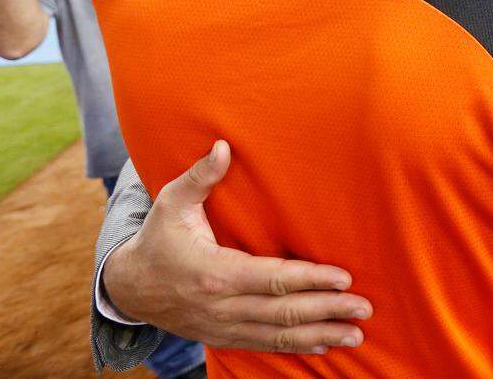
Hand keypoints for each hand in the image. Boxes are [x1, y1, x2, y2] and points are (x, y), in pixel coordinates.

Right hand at [102, 141, 370, 352]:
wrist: (129, 288)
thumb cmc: (158, 239)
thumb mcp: (171, 203)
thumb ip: (201, 176)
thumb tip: (223, 146)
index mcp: (215, 273)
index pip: (273, 279)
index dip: (311, 279)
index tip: (343, 278)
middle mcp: (222, 306)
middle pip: (283, 312)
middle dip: (327, 310)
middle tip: (363, 308)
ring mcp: (223, 326)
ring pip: (278, 335)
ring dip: (320, 335)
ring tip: (354, 334)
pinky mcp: (223, 337)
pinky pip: (265, 346)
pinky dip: (297, 347)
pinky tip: (325, 344)